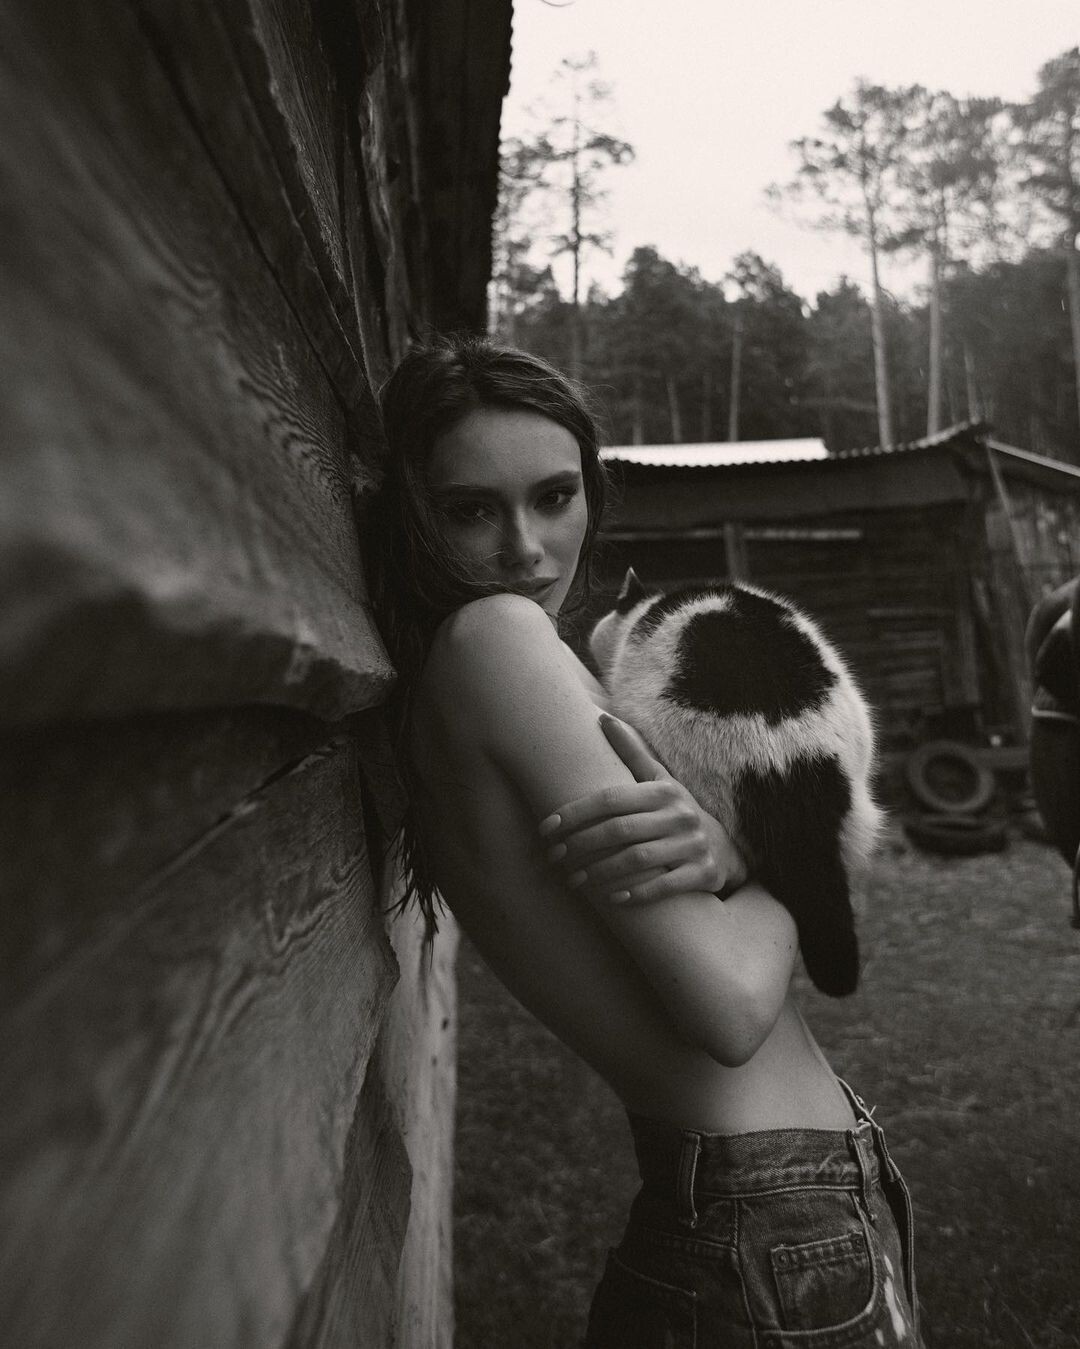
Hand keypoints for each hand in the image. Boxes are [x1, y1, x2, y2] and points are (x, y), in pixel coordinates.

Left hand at [539, 712, 746, 904]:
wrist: (725, 848)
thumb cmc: (678, 811)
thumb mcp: (660, 780)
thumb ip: (632, 752)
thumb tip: (602, 718)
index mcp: (663, 791)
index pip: (610, 798)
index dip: (576, 812)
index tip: (547, 828)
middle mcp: (680, 815)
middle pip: (620, 830)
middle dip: (581, 845)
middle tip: (554, 857)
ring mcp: (693, 845)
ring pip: (638, 859)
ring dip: (601, 871)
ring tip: (574, 880)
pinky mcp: (704, 874)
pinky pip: (666, 885)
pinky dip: (637, 893)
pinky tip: (611, 899)